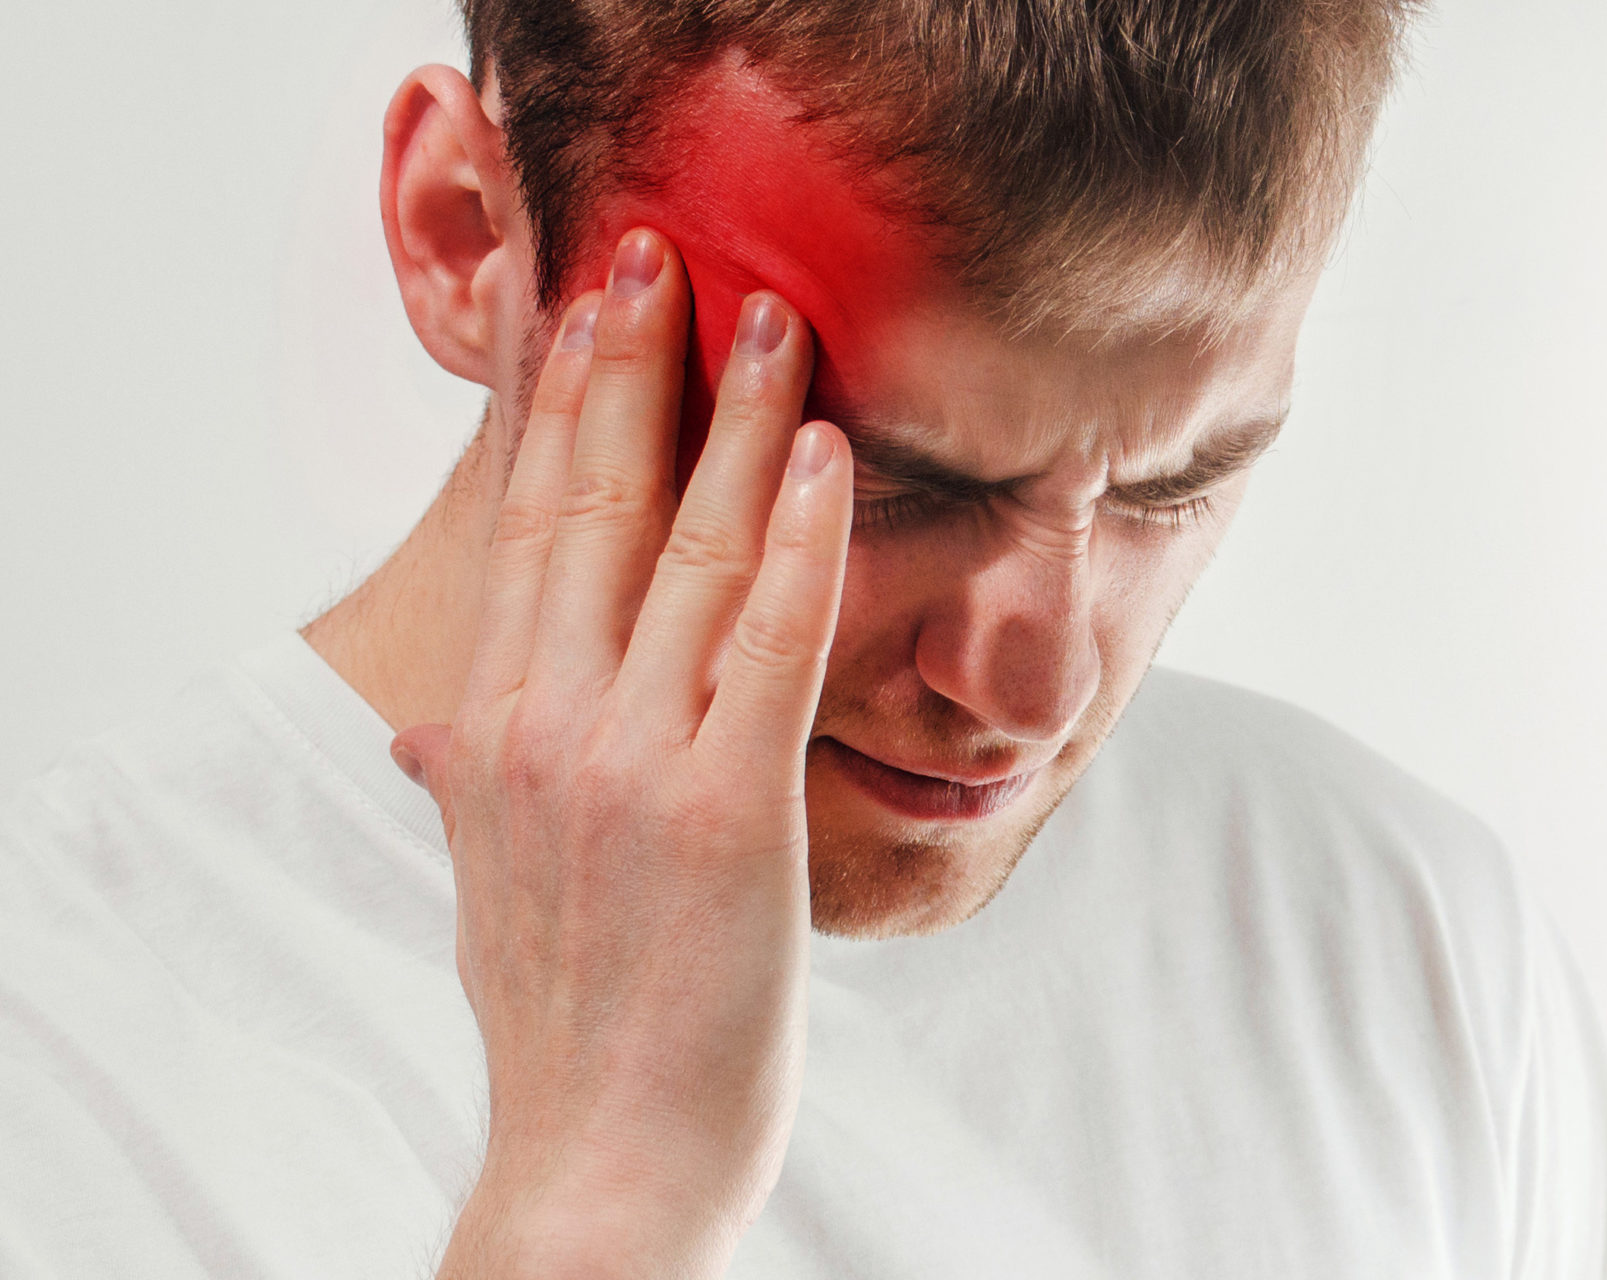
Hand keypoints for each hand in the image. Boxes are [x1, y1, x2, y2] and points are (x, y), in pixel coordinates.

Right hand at [390, 228, 850, 1278]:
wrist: (602, 1156)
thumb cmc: (570, 1022)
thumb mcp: (488, 886)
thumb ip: (476, 788)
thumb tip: (442, 743)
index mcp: (487, 733)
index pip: (526, 532)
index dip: (558, 409)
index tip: (584, 310)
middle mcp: (540, 726)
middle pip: (587, 506)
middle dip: (629, 366)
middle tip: (662, 250)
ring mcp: (629, 761)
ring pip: (683, 549)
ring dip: (733, 418)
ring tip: (770, 317)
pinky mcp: (726, 806)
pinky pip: (766, 639)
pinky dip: (796, 535)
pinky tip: (825, 453)